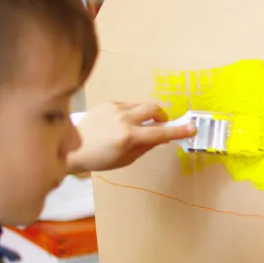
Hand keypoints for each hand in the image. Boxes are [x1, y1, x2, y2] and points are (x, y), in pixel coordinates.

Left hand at [68, 102, 195, 174]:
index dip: (178, 131)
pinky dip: (132, 113)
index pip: (160, 133)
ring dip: (147, 114)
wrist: (72, 148)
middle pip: (154, 109)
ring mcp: (115, 108)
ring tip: (139, 125)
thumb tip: (162, 137)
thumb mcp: (126, 159)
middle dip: (162, 115)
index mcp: (128, 137)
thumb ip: (146, 145)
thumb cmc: (100, 159)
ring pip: (142, 105)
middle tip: (162, 124)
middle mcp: (123, 119)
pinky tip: (121, 123)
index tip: (191, 128)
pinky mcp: (108, 103)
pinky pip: (128, 105)